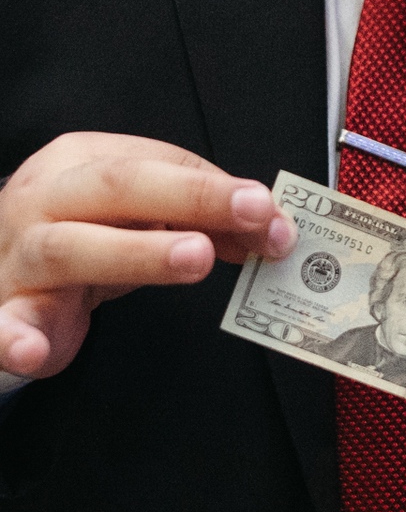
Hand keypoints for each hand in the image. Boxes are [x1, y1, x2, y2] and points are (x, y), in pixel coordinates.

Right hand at [0, 133, 297, 380]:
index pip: (156, 163)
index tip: (271, 211)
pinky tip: (33, 349)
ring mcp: (18, 255)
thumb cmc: (79, 237)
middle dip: (189, 198)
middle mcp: (45, 198)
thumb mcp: (139, 219)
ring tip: (196, 258)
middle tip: (253, 215)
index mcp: (81, 162)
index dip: (218, 187)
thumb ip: (202, 221)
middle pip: (115, 187)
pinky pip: (4, 325)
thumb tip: (273, 231)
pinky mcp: (5, 313)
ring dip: (134, 251)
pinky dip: (13, 337)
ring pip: (69, 248)